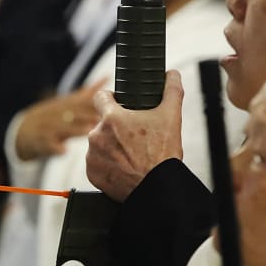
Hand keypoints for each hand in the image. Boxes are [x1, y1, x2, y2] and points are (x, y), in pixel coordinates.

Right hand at [15, 79, 106, 160]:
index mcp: (65, 104)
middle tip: (103, 119)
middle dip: (88, 115)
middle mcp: (56, 113)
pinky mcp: (39, 141)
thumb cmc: (52, 117)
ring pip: (61, 127)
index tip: (109, 104)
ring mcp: (47, 127)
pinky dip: (55, 147)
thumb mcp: (67, 102)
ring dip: (75, 129)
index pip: (81, 100)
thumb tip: (106, 76)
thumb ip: (87, 93)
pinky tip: (63, 150)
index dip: (94, 101)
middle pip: (72, 113)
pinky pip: (46, 144)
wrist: (22, 131)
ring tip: (88, 131)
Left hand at [86, 70, 183, 200]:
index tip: (119, 104)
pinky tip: (124, 168)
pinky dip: (108, 165)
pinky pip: (97, 164)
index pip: (100, 97)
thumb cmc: (162, 156)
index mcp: (112, 118)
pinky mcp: (92, 174)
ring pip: (100, 144)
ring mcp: (92, 156)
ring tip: (131, 156)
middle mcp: (97, 135)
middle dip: (117, 128)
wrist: (157, 190)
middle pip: (104, 124)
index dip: (111, 98)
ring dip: (111, 147)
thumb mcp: (171, 117)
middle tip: (135, 138)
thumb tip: (172, 74)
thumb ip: (171, 90)